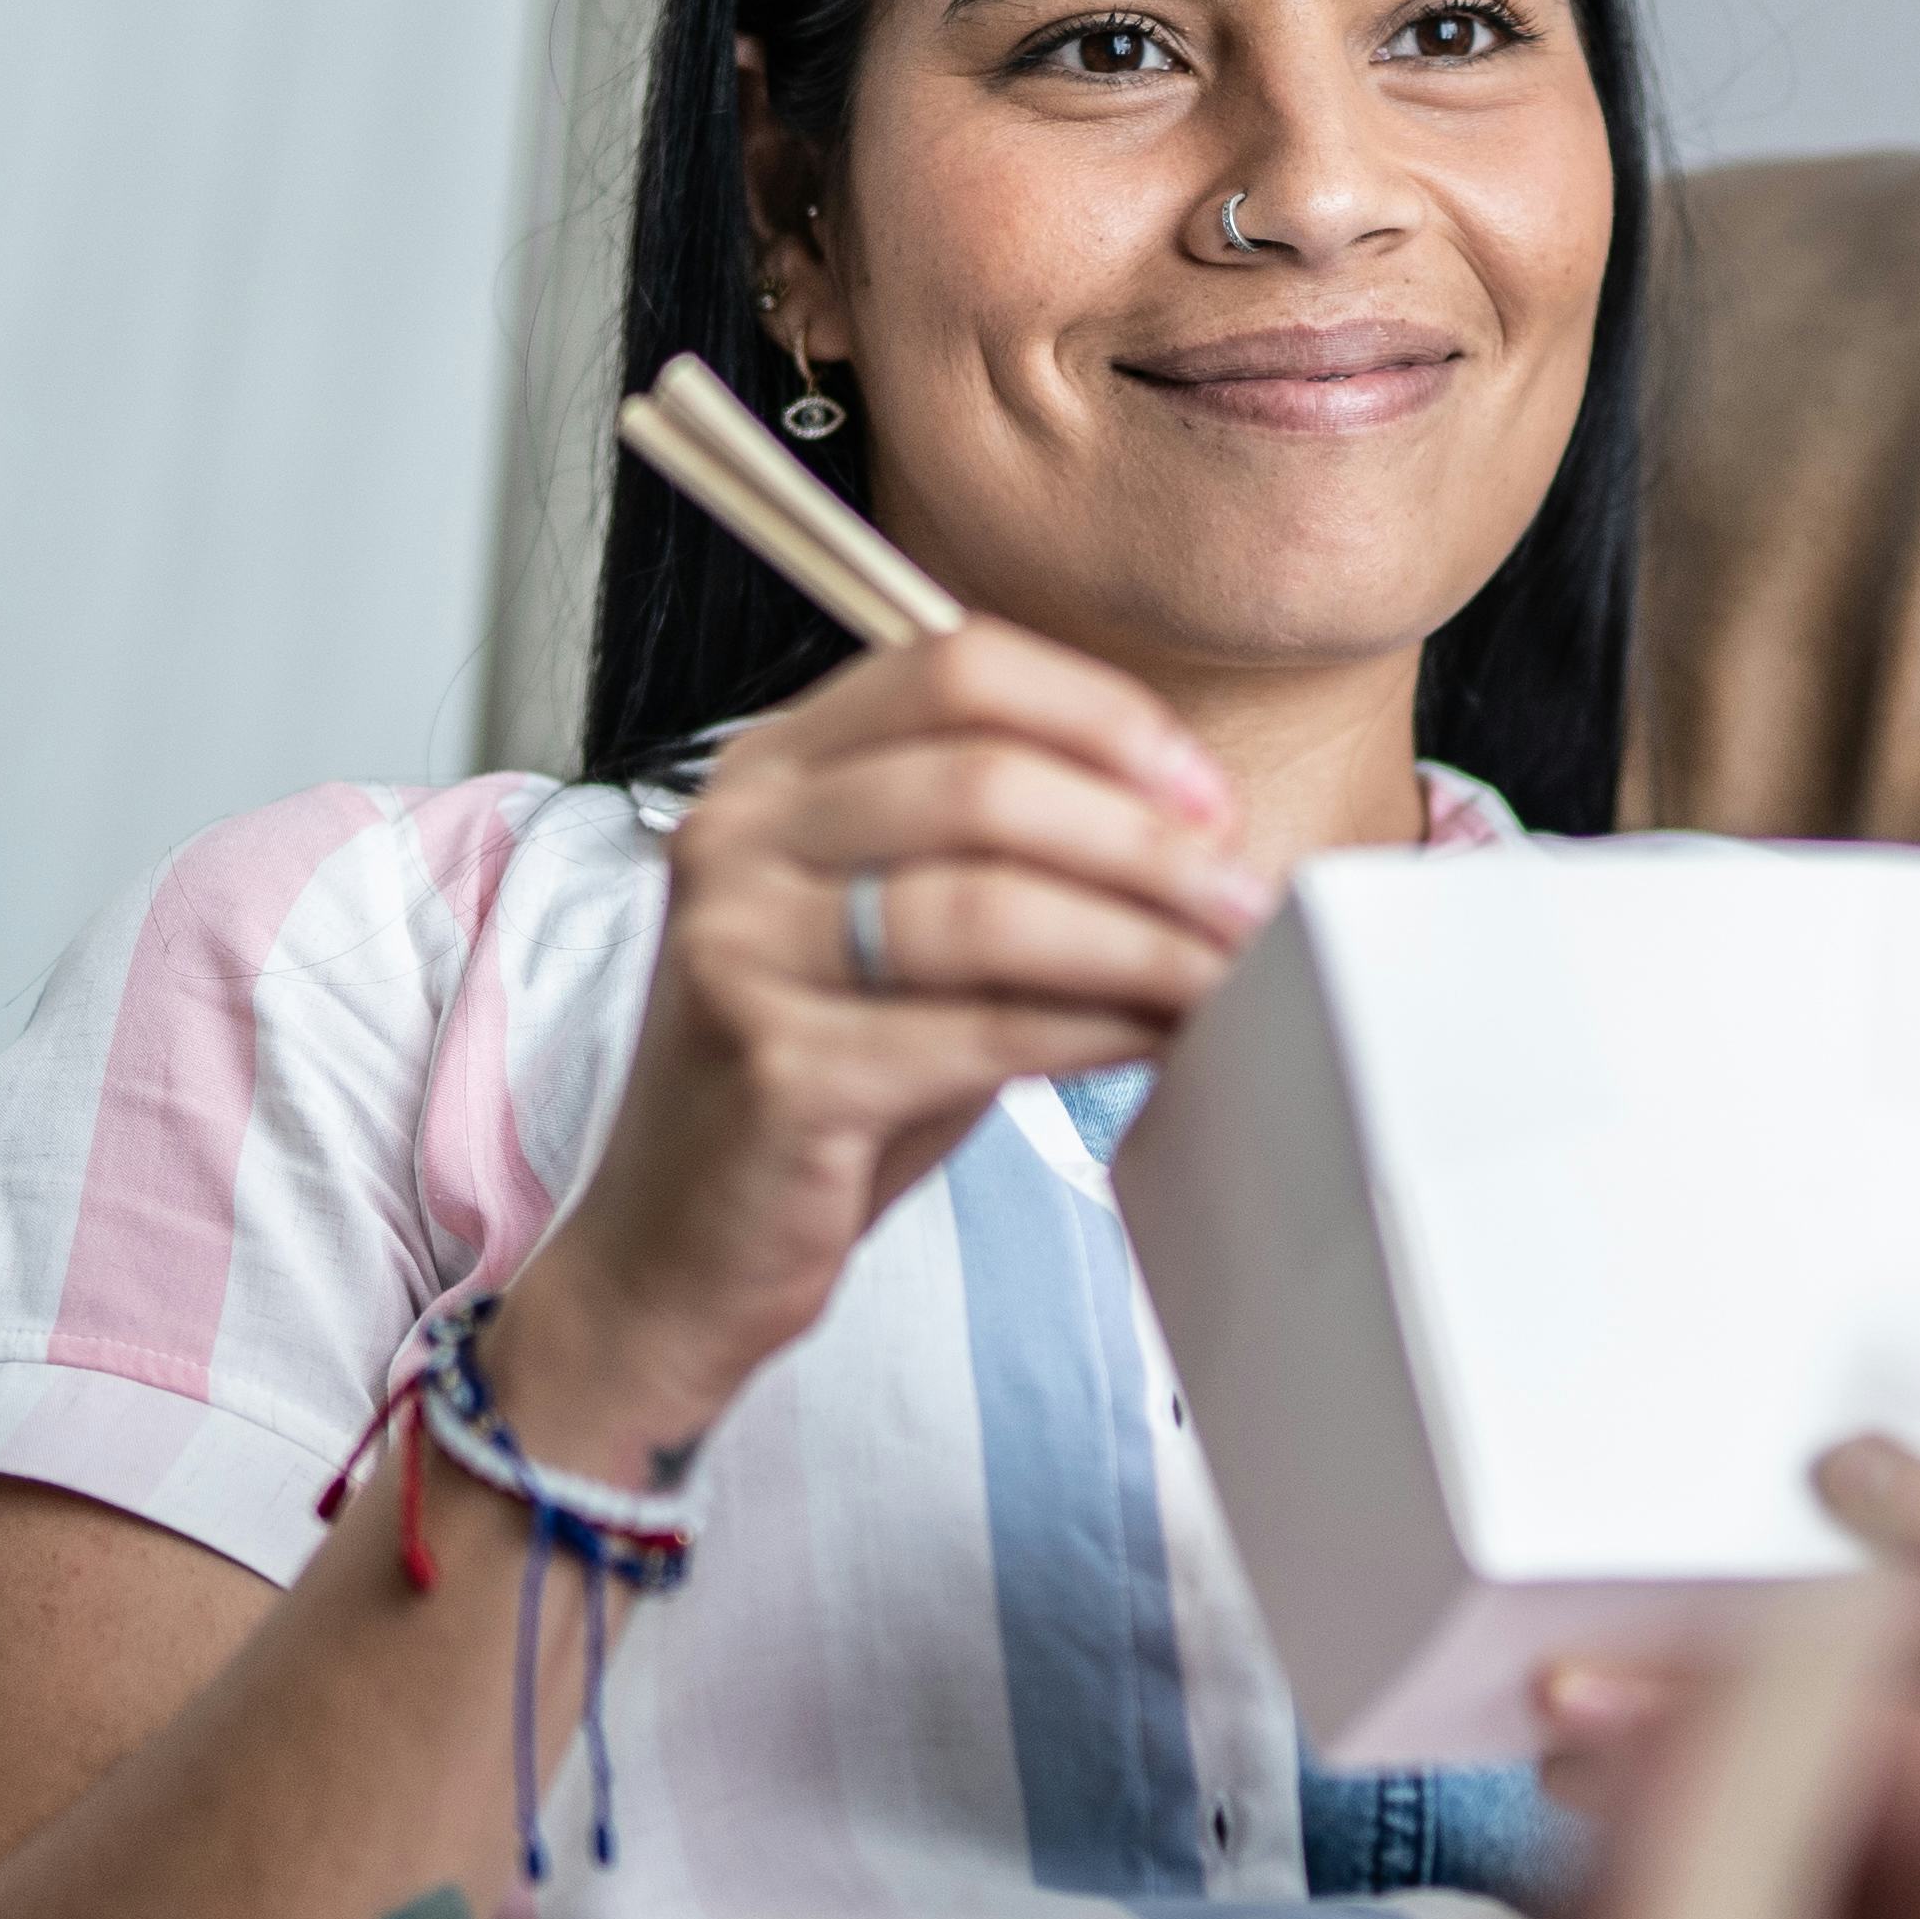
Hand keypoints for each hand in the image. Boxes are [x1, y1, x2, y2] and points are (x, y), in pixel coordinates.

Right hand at [508, 630, 1267, 1459]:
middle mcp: (736, 836)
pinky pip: (979, 1030)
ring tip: (1221, 974)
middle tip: (1242, 900)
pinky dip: (1096, 1030)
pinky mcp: (773, 1068)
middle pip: (982, 780)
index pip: (955, 669)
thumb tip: (1199, 842)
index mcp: (770, 771)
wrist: (677, 1249)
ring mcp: (738, 948)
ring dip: (1138, 940)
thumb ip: (1011, 866)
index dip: (1102, 720)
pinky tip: (1158, 1040)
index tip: (1202, 796)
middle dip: (1145, 843)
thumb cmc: (814, 1086)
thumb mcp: (902, 942)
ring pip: (988, 904)